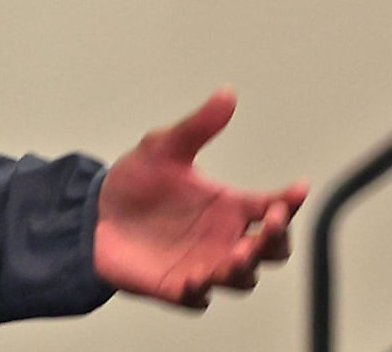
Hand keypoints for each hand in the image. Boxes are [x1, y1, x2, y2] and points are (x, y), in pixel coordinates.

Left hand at [93, 88, 308, 307]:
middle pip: (271, 248)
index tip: (298, 188)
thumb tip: (227, 93)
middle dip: (276, 240)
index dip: (290, 200)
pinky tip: (193, 279)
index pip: (273, 206)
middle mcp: (224, 237)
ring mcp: (204, 263)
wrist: (93, 213)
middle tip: (268, 224)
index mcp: (229, 205)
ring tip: (234, 255)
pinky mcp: (178, 286)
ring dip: (243, 268)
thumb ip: (198, 126)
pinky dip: (200, 291)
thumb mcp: (164, 147)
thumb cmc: (135, 182)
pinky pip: (199, 298)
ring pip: (242, 277)